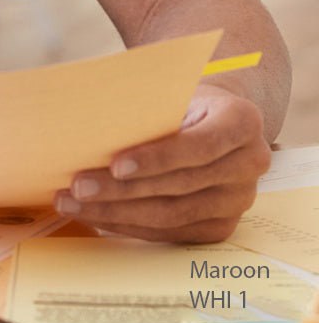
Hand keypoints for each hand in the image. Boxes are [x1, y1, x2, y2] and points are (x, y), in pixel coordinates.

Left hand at [54, 84, 270, 242]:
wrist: (213, 116)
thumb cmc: (181, 96)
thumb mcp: (170, 89)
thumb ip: (144, 107)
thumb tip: (86, 123)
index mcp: (241, 121)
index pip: (198, 146)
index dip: (156, 159)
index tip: (115, 165)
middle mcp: (249, 165)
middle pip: (179, 185)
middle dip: (122, 190)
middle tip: (77, 188)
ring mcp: (237, 200)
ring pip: (172, 215)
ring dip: (117, 212)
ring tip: (72, 204)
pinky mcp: (221, 225)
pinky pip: (171, 232)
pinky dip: (129, 225)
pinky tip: (96, 216)